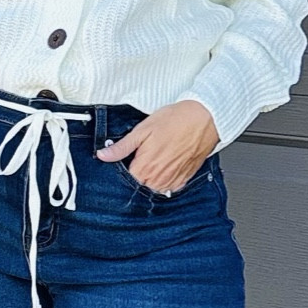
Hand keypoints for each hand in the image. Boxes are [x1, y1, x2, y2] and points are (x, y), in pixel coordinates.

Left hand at [95, 99, 218, 194]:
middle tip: (142, 156)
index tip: (126, 161)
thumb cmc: (176, 121)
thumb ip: (122, 147)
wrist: (205, 119)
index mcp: (145, 168)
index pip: (125, 180)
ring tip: (156, 158)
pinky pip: (170, 187)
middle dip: (137, 174)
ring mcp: (173, 181)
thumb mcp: (142, 130)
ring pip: (154, 188)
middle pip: (139, 186)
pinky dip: (165, 179)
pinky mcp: (184, 179)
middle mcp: (158, 179)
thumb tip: (103, 155)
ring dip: (151, 178)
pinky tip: (166, 164)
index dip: (123, 170)